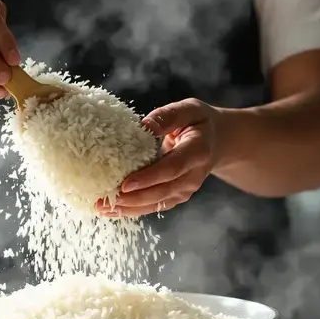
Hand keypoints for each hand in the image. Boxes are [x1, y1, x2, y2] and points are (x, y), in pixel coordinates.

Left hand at [97, 98, 222, 217]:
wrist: (218, 141)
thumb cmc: (199, 122)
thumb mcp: (188, 109)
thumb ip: (166, 117)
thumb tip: (143, 126)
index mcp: (198, 151)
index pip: (172, 168)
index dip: (149, 178)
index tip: (125, 185)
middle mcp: (194, 175)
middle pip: (162, 191)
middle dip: (133, 199)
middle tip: (105, 201)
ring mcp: (186, 189)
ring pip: (157, 203)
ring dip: (129, 208)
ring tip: (102, 208)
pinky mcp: (177, 196)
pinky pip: (154, 205)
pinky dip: (133, 209)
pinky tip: (112, 210)